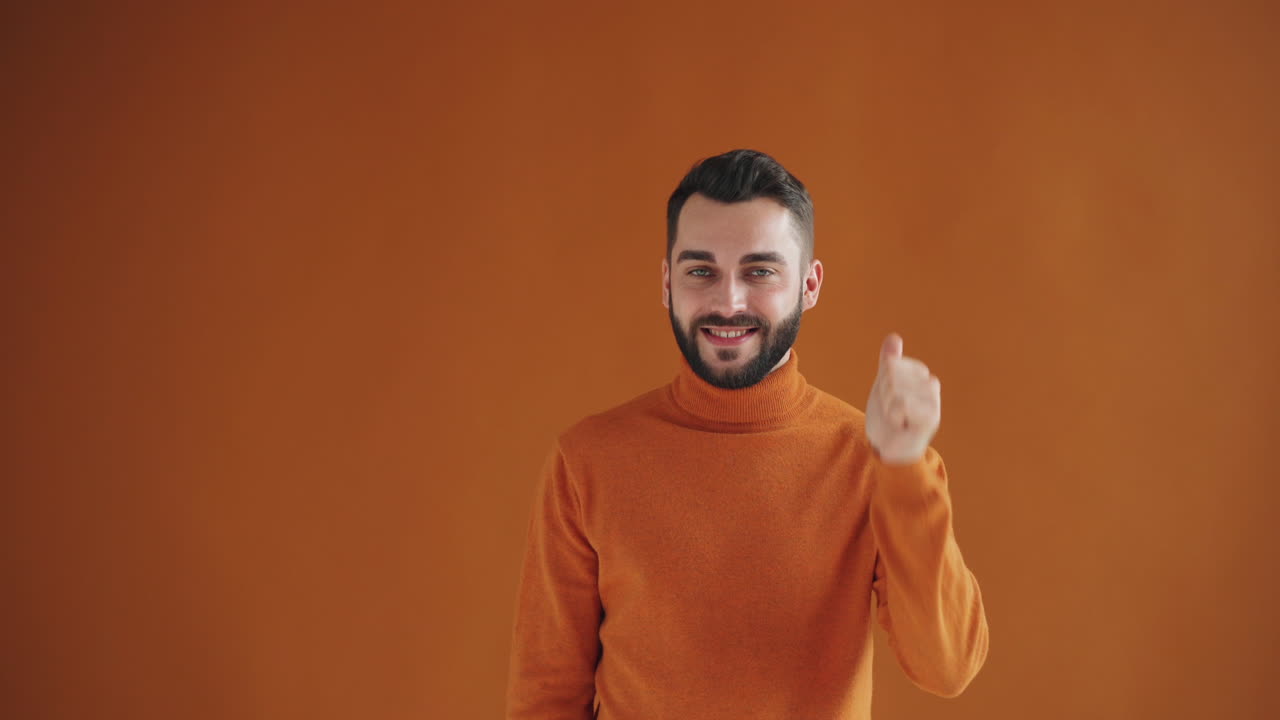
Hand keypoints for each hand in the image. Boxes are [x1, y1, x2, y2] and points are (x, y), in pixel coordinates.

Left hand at [865, 333, 940, 463]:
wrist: (890, 448)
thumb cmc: (887, 417)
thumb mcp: (884, 385)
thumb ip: (890, 362)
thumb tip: (894, 337)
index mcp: (920, 374)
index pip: (891, 364)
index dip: (881, 383)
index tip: (888, 399)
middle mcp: (931, 384)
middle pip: (892, 375)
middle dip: (883, 395)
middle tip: (891, 412)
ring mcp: (933, 401)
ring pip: (895, 389)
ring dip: (887, 408)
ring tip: (896, 420)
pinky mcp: (932, 417)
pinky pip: (901, 404)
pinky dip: (893, 416)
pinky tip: (902, 426)